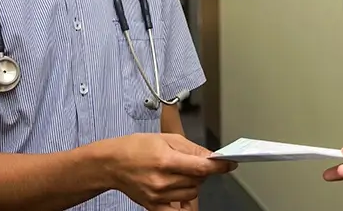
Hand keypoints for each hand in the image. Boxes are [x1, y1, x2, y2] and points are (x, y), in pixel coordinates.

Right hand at [110, 133, 235, 207]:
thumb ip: (192, 148)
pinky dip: (184, 201)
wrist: (112, 163)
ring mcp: (158, 196)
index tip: (230, 164)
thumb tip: (211, 156)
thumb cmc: (136, 147)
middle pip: (199, 180)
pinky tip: (179, 191)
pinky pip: (179, 210)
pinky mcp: (154, 206)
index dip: (220, 166)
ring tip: (179, 173)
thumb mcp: (166, 139)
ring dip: (193, 183)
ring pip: (192, 193)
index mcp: (166, 161)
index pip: (202, 167)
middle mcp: (163, 181)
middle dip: (201, 171)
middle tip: (190, 162)